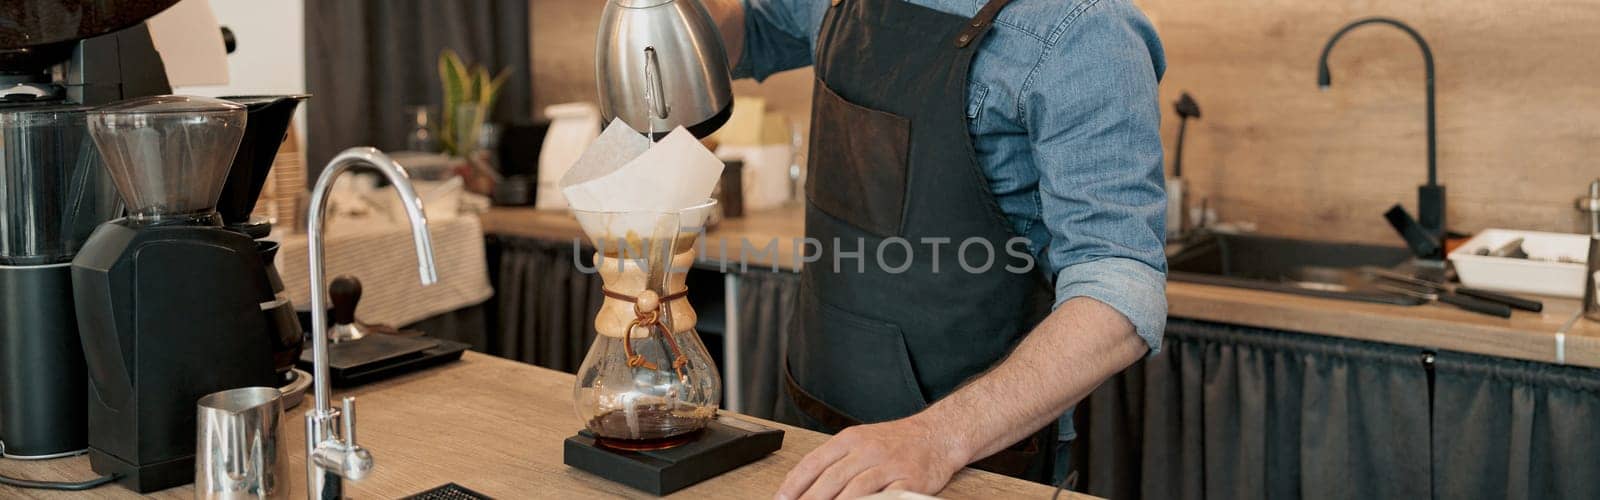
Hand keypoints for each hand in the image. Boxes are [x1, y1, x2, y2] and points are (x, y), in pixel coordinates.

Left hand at [775, 415, 969, 499]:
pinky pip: (885, 498)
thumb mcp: (860, 442)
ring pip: (855, 490)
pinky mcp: (908, 481)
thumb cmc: (895, 442)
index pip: (814, 462)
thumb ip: (834, 462)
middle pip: (831, 479)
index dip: (794, 484)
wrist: (936, 435)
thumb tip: (803, 487)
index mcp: (850, 439)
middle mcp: (867, 450)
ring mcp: (888, 466)